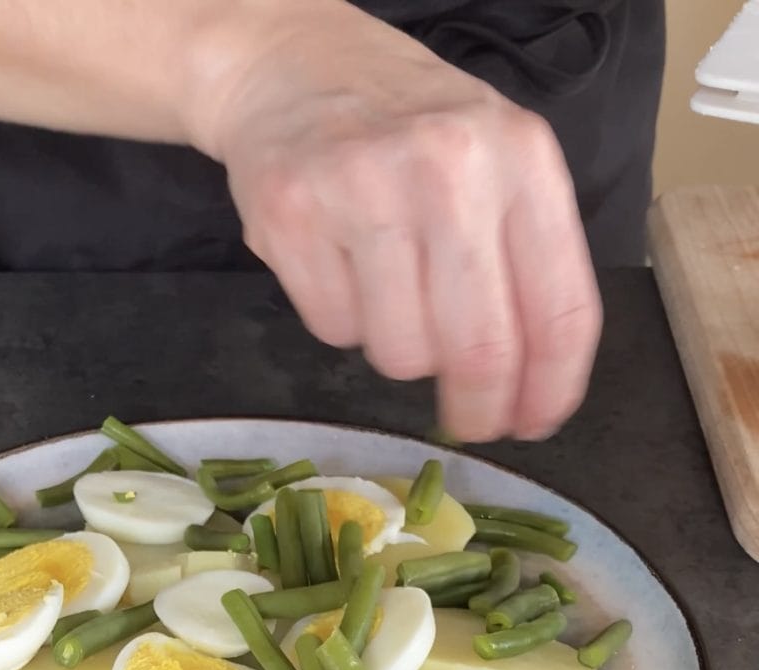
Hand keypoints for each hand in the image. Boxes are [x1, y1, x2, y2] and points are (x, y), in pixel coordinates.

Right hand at [194, 3, 601, 441]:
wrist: (291, 64)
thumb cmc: (405, 125)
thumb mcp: (494, 162)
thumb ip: (520, 258)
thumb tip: (522, 384)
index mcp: (521, 158)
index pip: (559, 308)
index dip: (551, 388)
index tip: (534, 424)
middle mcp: (448, 170)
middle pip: (479, 347)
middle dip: (476, 406)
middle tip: (466, 421)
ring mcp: (362, 190)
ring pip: (399, 352)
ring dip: (397, 346)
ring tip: (385, 289)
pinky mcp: (290, 215)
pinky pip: (332, 329)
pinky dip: (339, 320)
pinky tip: (338, 266)